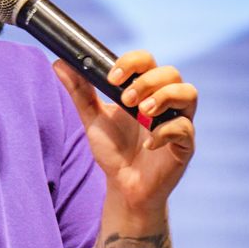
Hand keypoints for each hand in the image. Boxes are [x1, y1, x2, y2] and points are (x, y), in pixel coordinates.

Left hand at [53, 52, 196, 214]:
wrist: (123, 186)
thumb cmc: (113, 150)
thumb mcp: (92, 118)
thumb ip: (80, 91)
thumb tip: (59, 62)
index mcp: (146, 90)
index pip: (148, 61)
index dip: (133, 62)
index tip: (112, 78)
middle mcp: (166, 102)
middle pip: (171, 73)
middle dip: (147, 82)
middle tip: (125, 100)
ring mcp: (178, 122)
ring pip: (189, 93)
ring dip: (164, 98)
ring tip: (142, 112)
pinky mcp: (185, 145)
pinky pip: (185, 129)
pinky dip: (166, 132)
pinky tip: (148, 143)